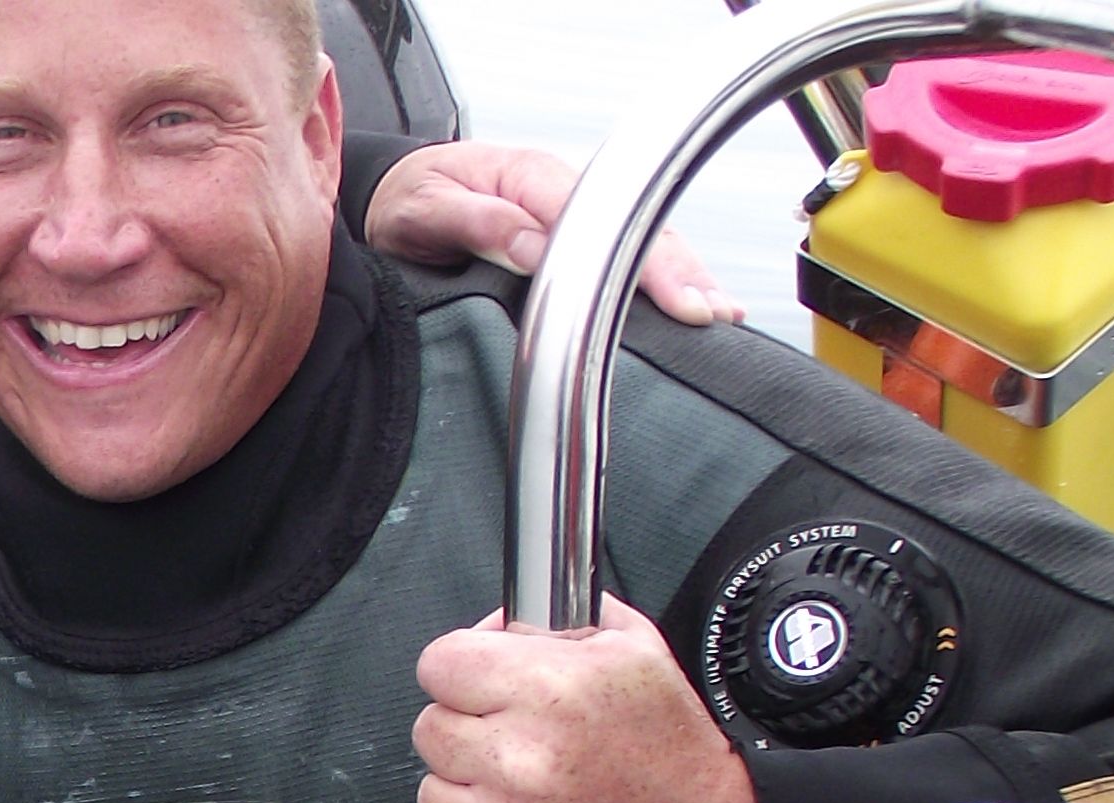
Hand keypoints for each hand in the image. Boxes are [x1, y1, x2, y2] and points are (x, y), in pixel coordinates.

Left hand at [366, 139, 740, 327]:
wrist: (394, 192)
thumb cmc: (406, 200)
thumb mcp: (424, 210)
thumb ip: (477, 224)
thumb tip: (531, 246)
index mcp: (528, 177)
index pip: (601, 218)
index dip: (640, 260)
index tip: (672, 298)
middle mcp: (559, 188)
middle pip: (635, 226)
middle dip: (678, 271)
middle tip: (710, 315)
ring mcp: (569, 209)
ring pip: (640, 237)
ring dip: (681, 274)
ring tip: (719, 313)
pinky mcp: (569, 234)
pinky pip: (624, 250)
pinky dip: (659, 275)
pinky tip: (691, 300)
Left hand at [412, 596, 758, 802]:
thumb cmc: (681, 764)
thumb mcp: (639, 655)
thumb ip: (561, 622)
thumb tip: (500, 622)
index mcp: (551, 692)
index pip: (439, 664)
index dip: (464, 674)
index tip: (483, 690)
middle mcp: (523, 761)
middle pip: (430, 730)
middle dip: (472, 735)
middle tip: (526, 752)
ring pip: (434, 796)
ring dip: (474, 798)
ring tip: (538, 802)